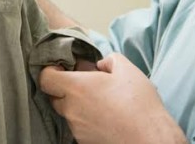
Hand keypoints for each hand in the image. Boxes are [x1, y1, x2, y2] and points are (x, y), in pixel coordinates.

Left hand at [40, 53, 186, 143]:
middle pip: (54, 96)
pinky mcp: (84, 141)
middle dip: (64, 88)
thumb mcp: (126, 68)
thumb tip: (100, 65)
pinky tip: (105, 115)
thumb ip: (108, 59)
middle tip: (85, 82)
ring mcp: (76, 128)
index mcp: (76, 87)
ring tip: (100, 100)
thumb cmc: (138, 102)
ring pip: (67, 112)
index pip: (45, 78)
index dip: (51, 70)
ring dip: (77, 104)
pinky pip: (78, 126)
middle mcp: (71, 109)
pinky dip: (86, 119)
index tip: (63, 67)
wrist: (148, 137)